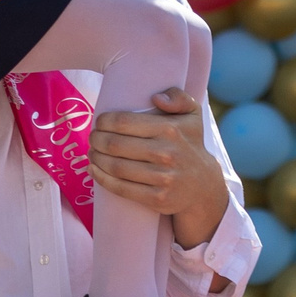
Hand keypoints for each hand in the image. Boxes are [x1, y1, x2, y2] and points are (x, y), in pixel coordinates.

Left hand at [91, 88, 227, 246]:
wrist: (203, 186)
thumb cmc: (190, 144)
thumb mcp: (193, 115)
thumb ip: (178, 97)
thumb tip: (156, 98)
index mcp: (170, 129)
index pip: (124, 122)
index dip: (104, 121)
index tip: (100, 122)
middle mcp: (166, 153)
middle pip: (115, 144)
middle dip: (96, 139)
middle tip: (93, 138)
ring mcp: (162, 178)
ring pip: (115, 167)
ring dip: (96, 158)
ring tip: (92, 152)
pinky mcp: (157, 199)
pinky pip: (121, 188)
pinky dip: (102, 179)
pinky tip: (94, 170)